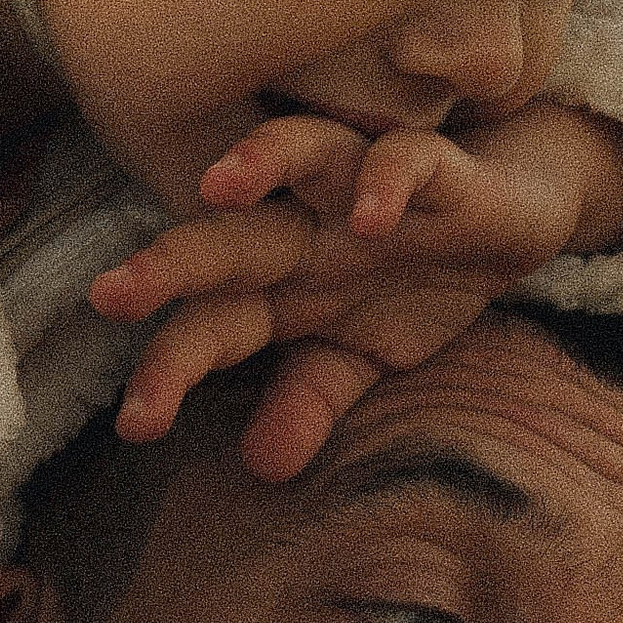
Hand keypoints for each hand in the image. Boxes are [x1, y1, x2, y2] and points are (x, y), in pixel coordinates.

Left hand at [87, 103, 622, 478]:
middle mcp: (306, 228)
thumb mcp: (365, 355)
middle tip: (111, 294)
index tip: (138, 422)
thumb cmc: (416, 277)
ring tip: (218, 187)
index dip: (171, 367)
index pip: (212, 325)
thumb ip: (310, 400)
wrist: (511, 209)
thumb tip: (262, 467)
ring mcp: (361, 188)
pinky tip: (373, 217)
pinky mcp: (434, 166)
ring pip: (300, 155)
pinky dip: (388, 181)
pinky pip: (405, 160)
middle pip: (228, 241)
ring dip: (260, 163)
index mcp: (280, 285)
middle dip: (170, 266)